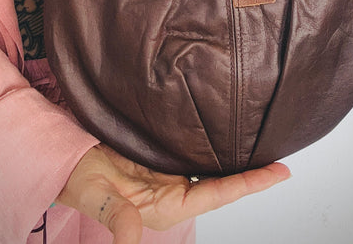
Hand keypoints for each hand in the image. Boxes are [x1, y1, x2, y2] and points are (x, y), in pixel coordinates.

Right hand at [56, 144, 290, 242]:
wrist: (69, 162)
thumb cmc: (81, 180)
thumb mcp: (97, 196)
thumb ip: (116, 218)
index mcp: (167, 205)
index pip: (218, 194)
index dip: (251, 184)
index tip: (280, 173)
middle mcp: (174, 192)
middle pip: (222, 183)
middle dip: (252, 174)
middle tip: (282, 158)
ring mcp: (170, 175)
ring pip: (211, 168)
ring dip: (234, 160)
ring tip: (262, 145)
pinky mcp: (163, 158)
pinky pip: (195, 153)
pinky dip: (213, 146)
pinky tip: (224, 134)